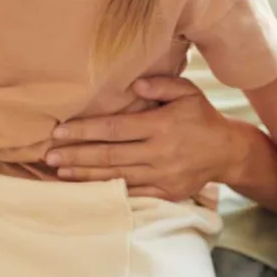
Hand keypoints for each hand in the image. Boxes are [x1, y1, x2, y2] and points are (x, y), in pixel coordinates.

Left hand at [46, 76, 242, 200]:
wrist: (228, 151)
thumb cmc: (202, 116)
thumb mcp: (188, 91)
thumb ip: (161, 85)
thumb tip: (135, 84)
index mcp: (160, 126)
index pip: (114, 129)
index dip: (85, 130)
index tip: (60, 131)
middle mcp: (159, 152)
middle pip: (109, 155)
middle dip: (76, 155)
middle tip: (49, 155)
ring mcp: (162, 175)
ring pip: (116, 177)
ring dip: (85, 175)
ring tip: (59, 172)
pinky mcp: (166, 192)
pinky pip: (132, 193)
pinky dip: (108, 191)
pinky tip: (88, 188)